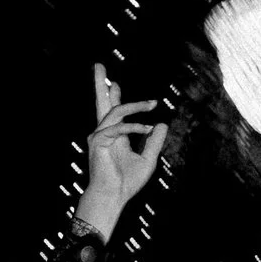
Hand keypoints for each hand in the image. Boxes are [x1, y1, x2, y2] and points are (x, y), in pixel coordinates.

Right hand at [75, 63, 168, 238]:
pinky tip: (148, 128)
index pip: (114, 110)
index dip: (115, 95)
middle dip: (100, 83)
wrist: (114, 196)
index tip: (115, 82)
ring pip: (115, 111)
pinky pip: (118, 128)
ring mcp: (99, 136)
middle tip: (98, 65)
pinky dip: (134, 127)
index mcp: (115, 135)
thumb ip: (154, 141)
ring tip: (152, 103)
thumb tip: (162, 124)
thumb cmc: (127, 182)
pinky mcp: (97, 142)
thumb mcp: (148, 159)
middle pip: (101, 103)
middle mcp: (105, 132)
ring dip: (135, 105)